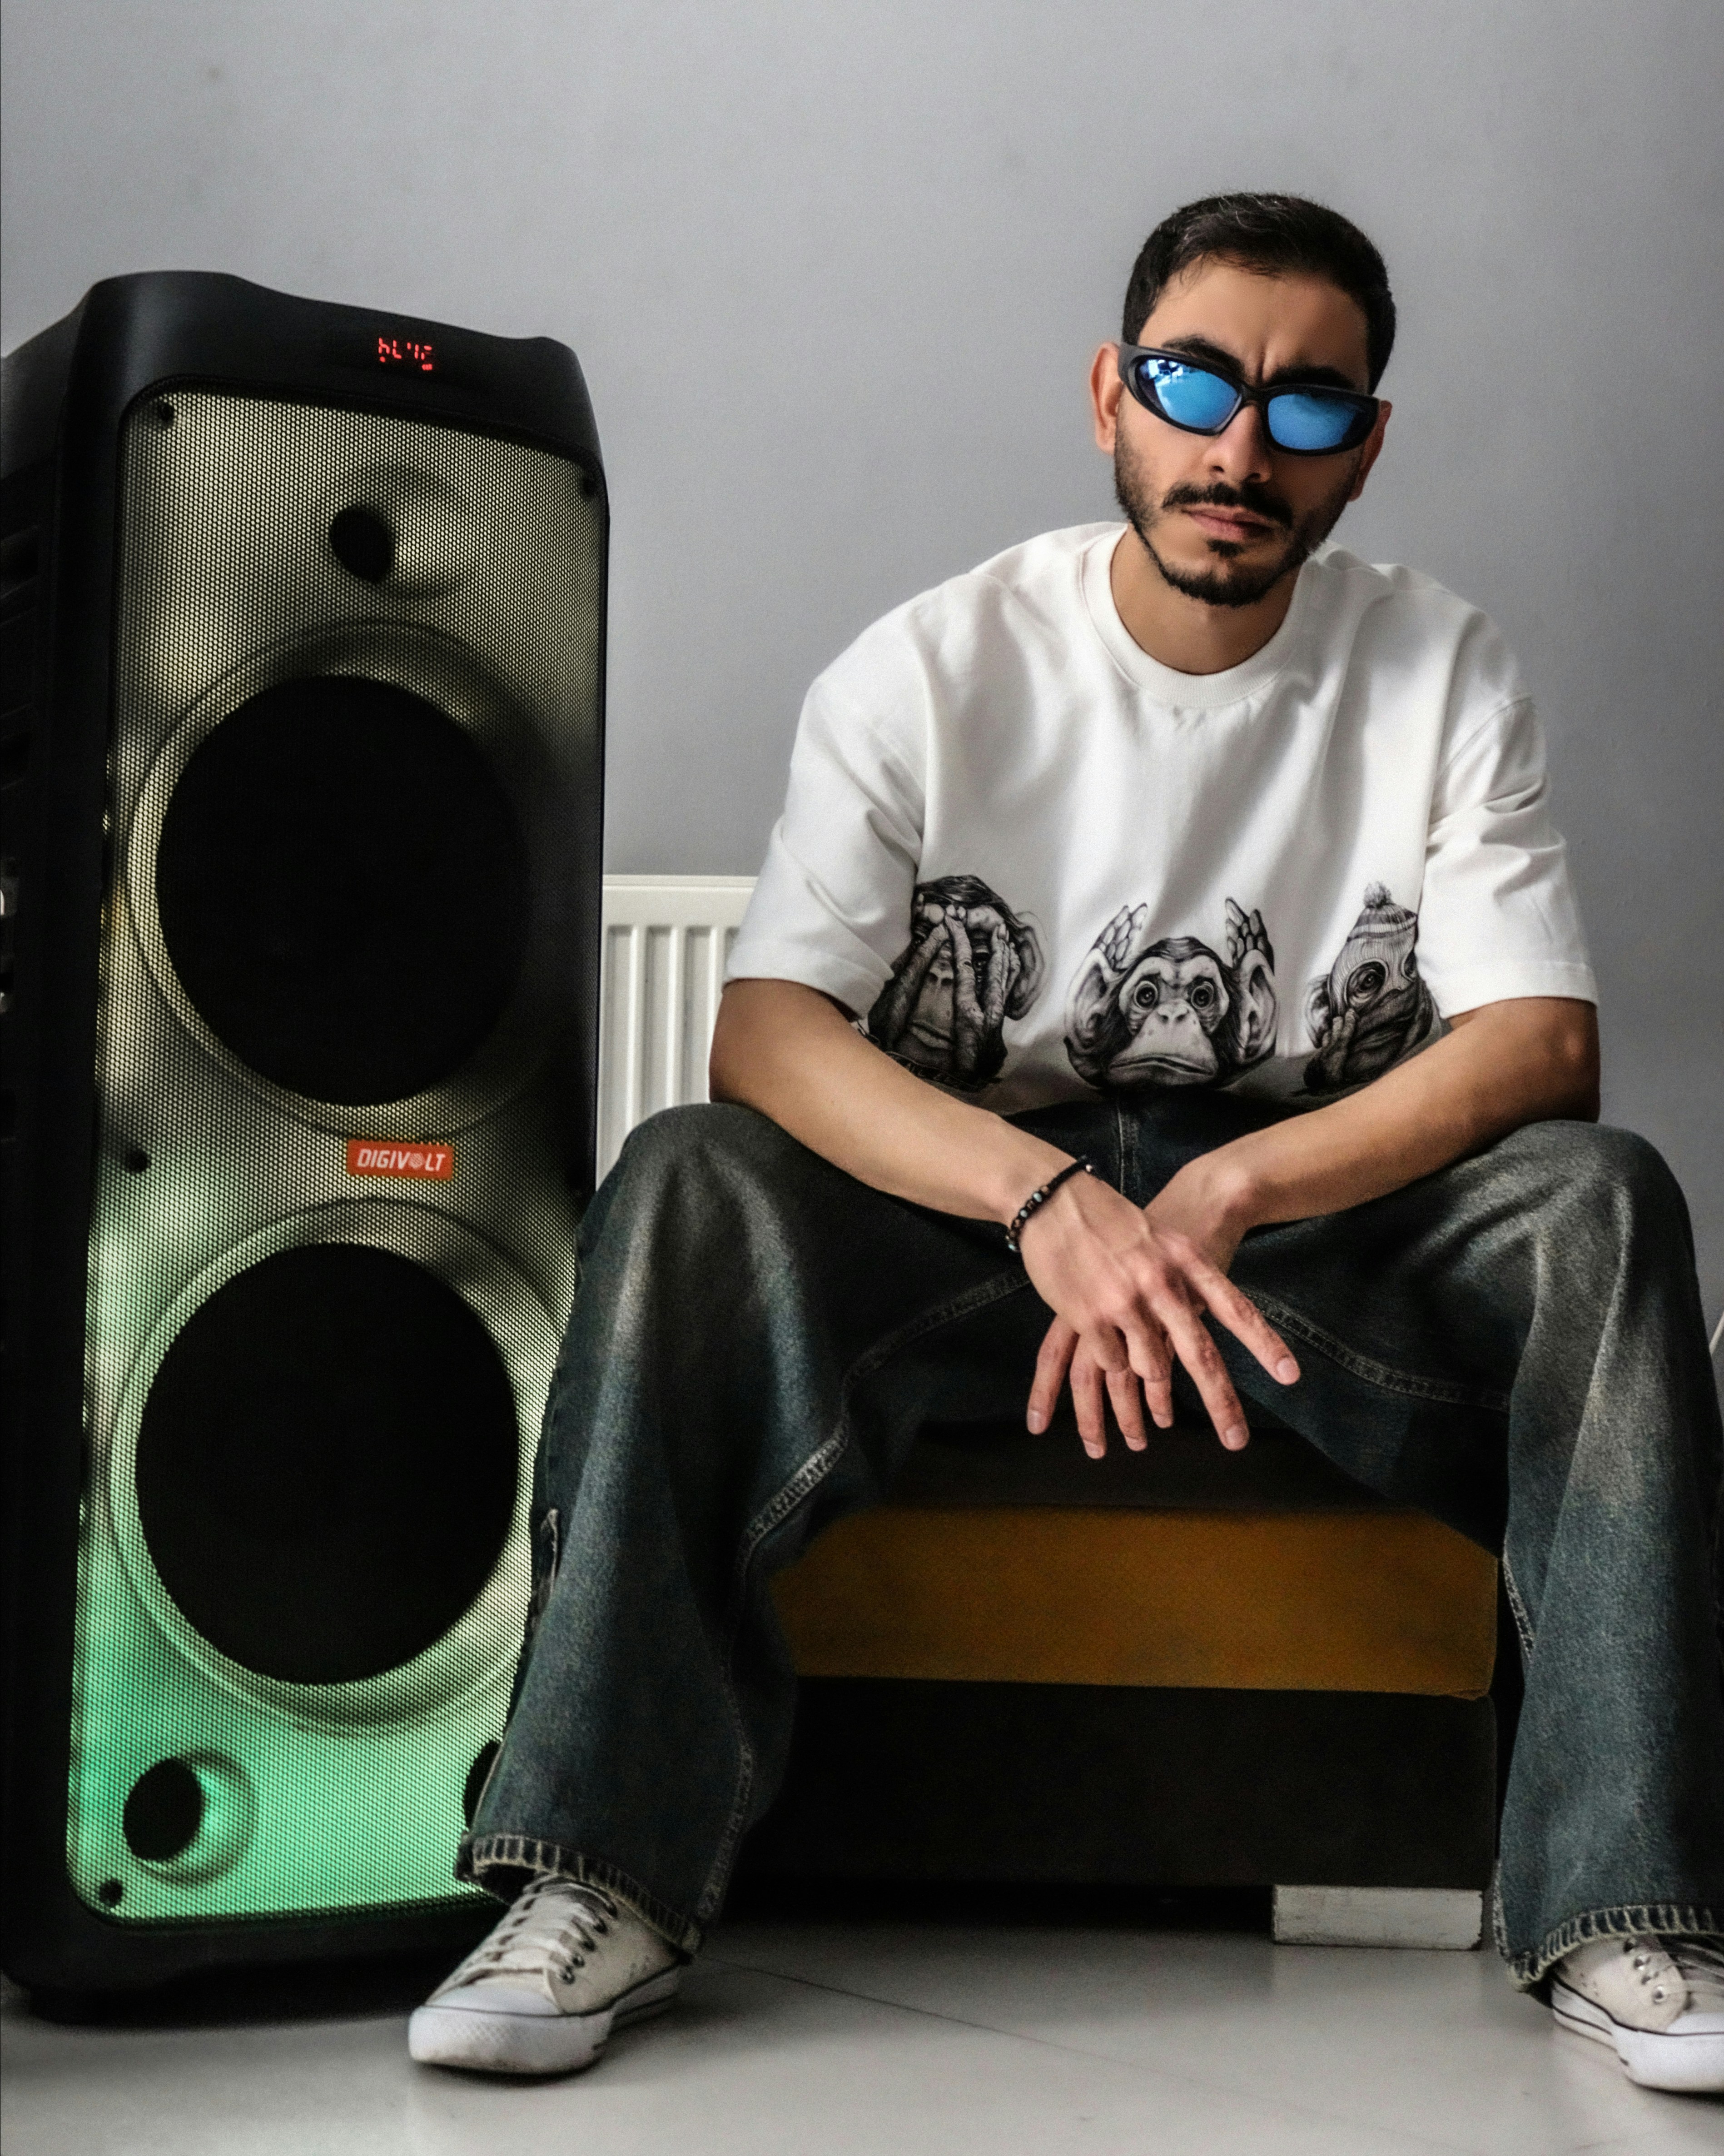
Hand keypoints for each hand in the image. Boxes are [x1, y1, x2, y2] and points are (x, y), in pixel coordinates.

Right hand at [1019, 1159, 1297, 1457]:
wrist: (1058, 1199)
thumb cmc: (1113, 1218)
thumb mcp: (1162, 1239)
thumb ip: (1183, 1278)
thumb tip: (1200, 1318)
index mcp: (1185, 1260)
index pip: (1234, 1306)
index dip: (1263, 1342)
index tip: (1289, 1376)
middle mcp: (1161, 1282)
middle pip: (1198, 1353)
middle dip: (1221, 1402)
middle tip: (1236, 1440)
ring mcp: (1124, 1301)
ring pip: (1150, 1366)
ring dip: (1147, 1395)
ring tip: (1142, 1427)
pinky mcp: (1087, 1316)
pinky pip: (1111, 1361)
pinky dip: (1112, 1365)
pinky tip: (1105, 1362)